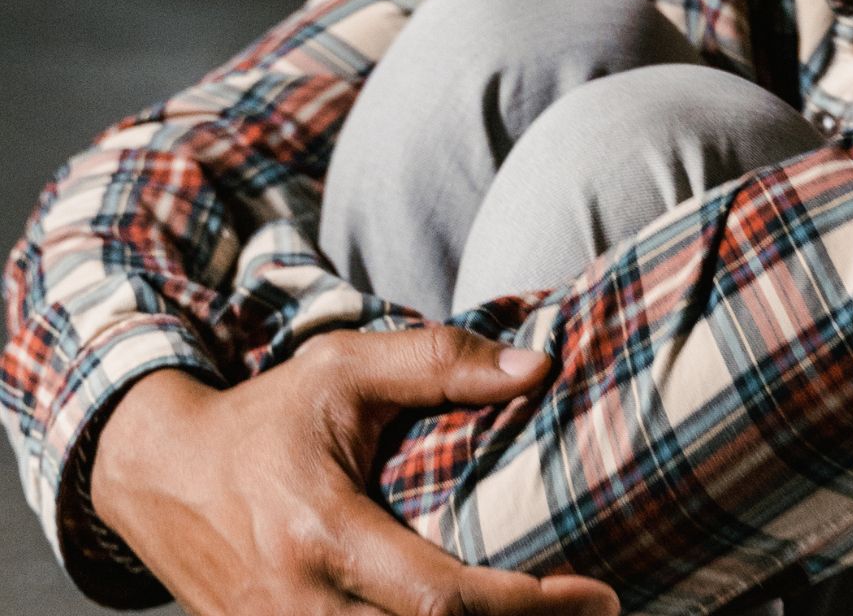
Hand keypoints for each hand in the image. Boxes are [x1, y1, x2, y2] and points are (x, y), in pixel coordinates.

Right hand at [92, 326, 619, 615]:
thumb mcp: (344, 369)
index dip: (525, 607)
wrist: (156, 471)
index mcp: (321, 534)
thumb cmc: (265, 416)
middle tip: (594, 612)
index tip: (595, 594)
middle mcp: (298, 604)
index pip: (438, 600)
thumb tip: (537, 366)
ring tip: (547, 615)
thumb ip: (439, 362)